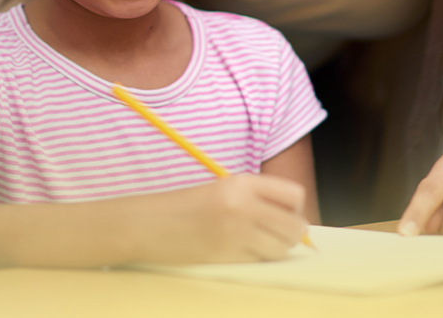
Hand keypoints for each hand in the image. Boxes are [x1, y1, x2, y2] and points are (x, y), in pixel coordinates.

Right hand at [144, 174, 308, 263]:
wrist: (147, 224)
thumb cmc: (185, 206)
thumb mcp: (223, 188)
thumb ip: (257, 197)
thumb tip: (295, 218)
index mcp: (242, 182)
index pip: (293, 195)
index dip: (295, 208)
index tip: (288, 214)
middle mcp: (242, 205)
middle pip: (293, 226)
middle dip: (292, 233)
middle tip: (279, 234)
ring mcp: (235, 232)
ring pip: (281, 248)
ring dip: (277, 248)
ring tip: (259, 243)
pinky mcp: (227, 256)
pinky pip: (259, 261)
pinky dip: (257, 259)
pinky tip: (241, 250)